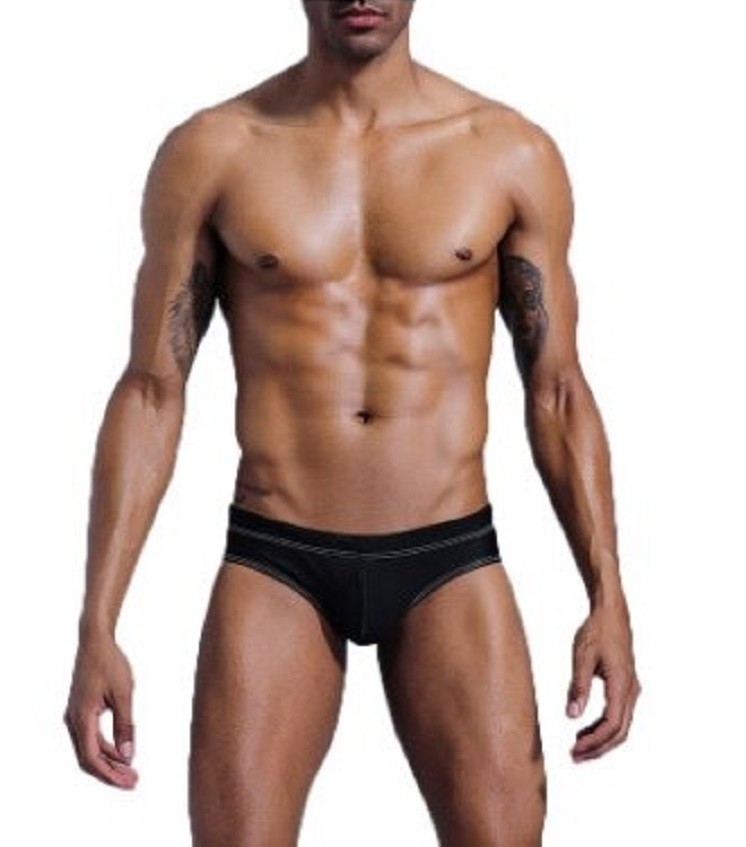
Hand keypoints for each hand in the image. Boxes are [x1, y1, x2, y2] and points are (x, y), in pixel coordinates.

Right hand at [63, 634, 138, 788]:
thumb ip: (125, 725)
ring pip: (89, 749)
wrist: (95, 641)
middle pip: (89, 758)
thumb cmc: (110, 663)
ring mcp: (75, 716)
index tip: (128, 782)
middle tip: (134, 781)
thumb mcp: (124, 694)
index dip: (110, 774)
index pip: (91, 758)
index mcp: (81, 718)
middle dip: (111, 773)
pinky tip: (123, 753)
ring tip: (131, 771)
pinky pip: (91, 737)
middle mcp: (73, 720)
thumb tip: (128, 755)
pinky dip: (106, 748)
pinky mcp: (81, 711)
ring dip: (110, 761)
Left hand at [566, 596, 640, 761]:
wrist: (611, 612)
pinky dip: (603, 727)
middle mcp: (631, 691)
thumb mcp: (582, 656)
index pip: (612, 725)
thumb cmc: (596, 631)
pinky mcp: (626, 686)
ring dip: (601, 739)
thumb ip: (578, 687)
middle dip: (598, 747)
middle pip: (619, 732)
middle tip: (574, 756)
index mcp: (622, 685)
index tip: (575, 749)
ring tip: (577, 747)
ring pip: (621, 725)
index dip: (594, 742)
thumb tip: (571, 716)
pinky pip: (619, 715)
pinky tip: (585, 728)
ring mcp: (631, 689)